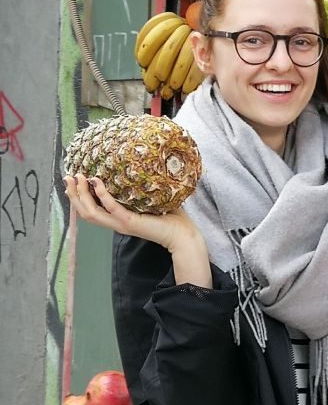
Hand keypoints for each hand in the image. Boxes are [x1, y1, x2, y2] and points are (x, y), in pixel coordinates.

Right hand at [64, 174, 200, 253]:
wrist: (182, 236)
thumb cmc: (170, 218)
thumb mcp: (149, 200)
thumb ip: (139, 189)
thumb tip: (138, 168)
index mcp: (118, 219)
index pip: (91, 210)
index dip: (78, 197)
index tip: (73, 182)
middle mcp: (115, 223)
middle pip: (84, 212)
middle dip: (74, 195)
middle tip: (68, 177)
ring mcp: (121, 224)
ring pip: (91, 213)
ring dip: (81, 195)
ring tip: (78, 178)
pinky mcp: (130, 222)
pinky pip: (110, 208)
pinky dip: (102, 194)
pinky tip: (97, 181)